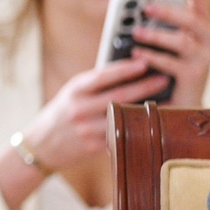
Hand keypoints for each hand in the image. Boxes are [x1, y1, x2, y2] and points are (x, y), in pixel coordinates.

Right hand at [15, 55, 173, 178]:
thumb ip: (95, 83)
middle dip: (144, 87)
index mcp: (76, 90)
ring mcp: (87, 130)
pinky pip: (120, 135)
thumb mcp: (72, 92)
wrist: (41, 144)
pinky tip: (152, 123)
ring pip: (123, 118)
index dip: (125, 69)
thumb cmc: (62, 112)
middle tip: (164, 79)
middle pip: (118, 96)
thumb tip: (128, 69)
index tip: (144, 62)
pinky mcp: (94, 147)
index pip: (103, 76)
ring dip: (146, 110)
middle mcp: (80, 109)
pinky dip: (137, 128)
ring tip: (168, 101)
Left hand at [126, 0, 209, 107]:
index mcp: (203, 27)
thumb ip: (160, 26)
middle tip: (146, 6)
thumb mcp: (167, 43)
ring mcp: (205, 59)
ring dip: (156, 34)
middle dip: (168, 10)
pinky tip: (137, 53)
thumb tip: (135, 13)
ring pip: (182, 40)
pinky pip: (171, 62)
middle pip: (192, 18)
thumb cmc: (169, 68)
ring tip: (136, 32)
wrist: (181, 106)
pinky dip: (152, 56)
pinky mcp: (195, 76)